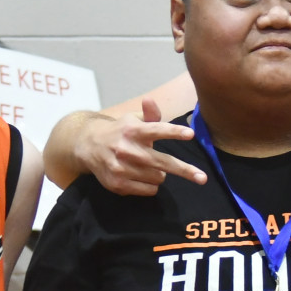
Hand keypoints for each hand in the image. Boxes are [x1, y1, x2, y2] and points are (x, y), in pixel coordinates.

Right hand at [79, 101, 205, 196]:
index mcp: (133, 130)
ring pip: (158, 178)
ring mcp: (122, 168)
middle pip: (162, 162)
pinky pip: (149, 190)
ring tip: (150, 166)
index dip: (174, 132)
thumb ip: (149, 114)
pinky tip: (142, 176)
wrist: (88, 146)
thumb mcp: (133, 119)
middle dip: (185, 170)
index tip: (190, 134)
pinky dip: (151, 185)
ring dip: (161, 173)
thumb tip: (150, 100)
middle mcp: (127, 149)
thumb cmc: (119, 131)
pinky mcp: (118, 184)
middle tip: (202, 178)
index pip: (157, 130)